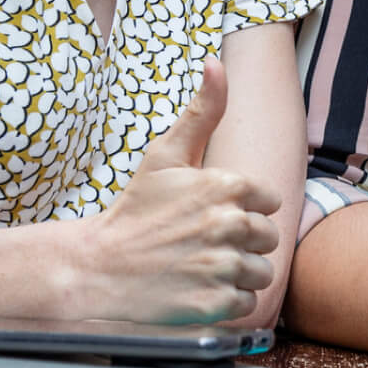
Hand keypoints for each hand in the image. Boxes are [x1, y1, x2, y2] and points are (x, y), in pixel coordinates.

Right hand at [75, 59, 283, 322]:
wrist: (97, 268)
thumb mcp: (166, 155)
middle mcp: (230, 225)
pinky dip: (228, 302)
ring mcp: (222, 267)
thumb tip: (216, 63)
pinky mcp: (215, 305)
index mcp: (227, 185)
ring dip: (239, 273)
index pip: (269, 201)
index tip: (213, 215)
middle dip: (244, 242)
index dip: (244, 209)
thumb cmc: (136, 210)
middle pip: (268, 238)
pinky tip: (199, 289)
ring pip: (261, 273)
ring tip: (202, 267)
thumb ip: (202, 110)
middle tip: (205, 243)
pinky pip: (246, 304)